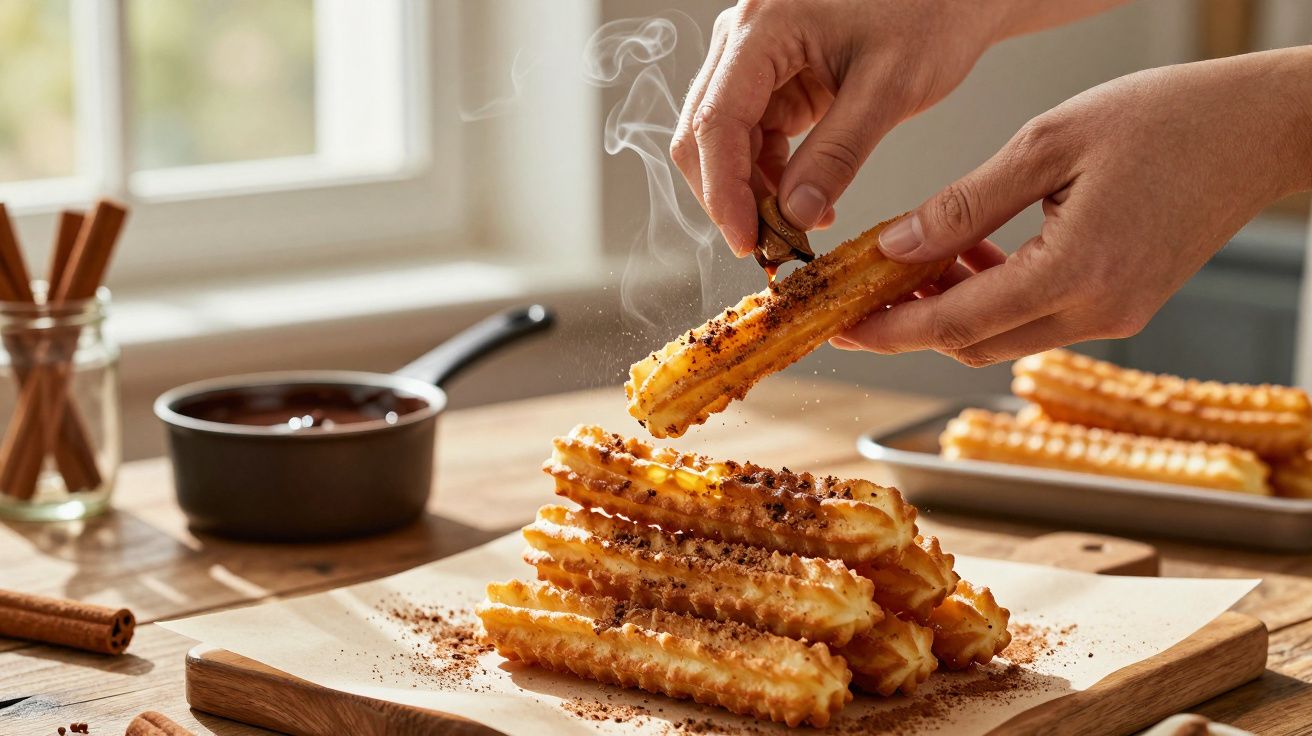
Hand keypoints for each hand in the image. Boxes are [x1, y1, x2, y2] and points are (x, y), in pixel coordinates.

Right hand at [672, 0, 1006, 255]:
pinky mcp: (774, 79)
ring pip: (723, 143)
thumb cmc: (931, 12)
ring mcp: (755, 59)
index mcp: (764, 27)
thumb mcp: (889, 88)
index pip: (716, 121)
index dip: (723, 191)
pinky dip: (772, 177)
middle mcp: (744, 39)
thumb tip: (794, 215)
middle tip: (771, 247)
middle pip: (703, 134)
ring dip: (752, 193)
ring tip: (799, 229)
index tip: (748, 243)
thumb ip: (838, 153)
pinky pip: (753, 138)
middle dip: (730, 196)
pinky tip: (808, 203)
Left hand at [833, 47, 1311, 366]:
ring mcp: (1116, 316)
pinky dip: (994, 298)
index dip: (890, 328)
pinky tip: (974, 256)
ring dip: (952, 308)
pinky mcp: (1125, 306)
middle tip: (863, 288)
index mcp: (1078, 270)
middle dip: (911, 322)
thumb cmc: (1164, 118)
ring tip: (919, 258)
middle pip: (973, 343)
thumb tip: (897, 246)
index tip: (840, 324)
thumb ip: (965, 205)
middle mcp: (1099, 310)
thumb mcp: (1045, 144)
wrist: (1259, 128)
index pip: (956, 323)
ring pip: (1003, 336)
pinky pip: (1038, 319)